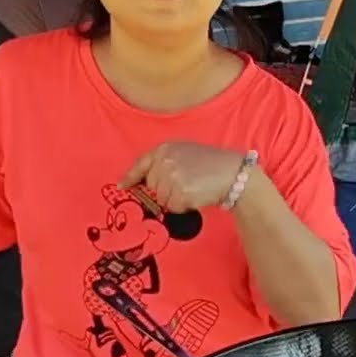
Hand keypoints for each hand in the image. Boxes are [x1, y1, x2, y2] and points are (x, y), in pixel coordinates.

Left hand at [119, 141, 246, 212]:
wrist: (232, 173)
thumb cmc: (212, 163)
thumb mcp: (185, 153)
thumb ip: (164, 162)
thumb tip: (144, 182)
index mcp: (165, 149)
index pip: (141, 164)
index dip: (131, 177)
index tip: (123, 186)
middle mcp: (165, 161)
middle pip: (152, 186)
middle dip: (164, 191)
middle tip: (185, 185)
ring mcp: (172, 177)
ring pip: (161, 199)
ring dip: (174, 200)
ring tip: (192, 189)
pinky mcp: (180, 193)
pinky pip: (173, 207)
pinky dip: (183, 206)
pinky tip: (196, 196)